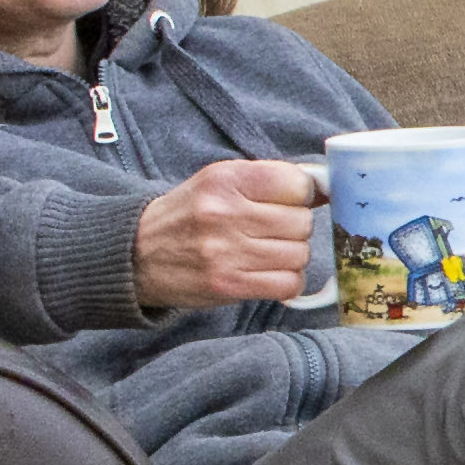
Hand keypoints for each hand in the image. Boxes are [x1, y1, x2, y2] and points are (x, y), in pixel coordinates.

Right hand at [136, 159, 324, 311]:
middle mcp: (225, 212)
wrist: (135, 254)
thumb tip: (329, 188)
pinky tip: (268, 274)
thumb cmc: (189, 215)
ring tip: (265, 253)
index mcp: (226, 179)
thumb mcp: (220, 182)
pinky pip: (288, 284)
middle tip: (273, 232)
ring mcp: (226, 251)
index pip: (298, 183)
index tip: (292, 202)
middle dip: (296, 229)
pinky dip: (286, 281)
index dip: (304, 195)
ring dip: (292, 257)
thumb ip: (270, 181)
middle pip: (303, 222)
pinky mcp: (227, 285)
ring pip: (300, 254)